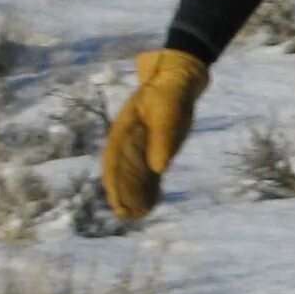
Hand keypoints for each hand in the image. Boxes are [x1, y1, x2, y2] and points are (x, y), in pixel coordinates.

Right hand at [99, 48, 209, 218]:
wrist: (179, 79)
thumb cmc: (171, 92)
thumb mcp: (168, 111)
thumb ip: (163, 138)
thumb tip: (158, 168)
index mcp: (125, 129)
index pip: (115, 160)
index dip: (114, 182)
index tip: (116, 201)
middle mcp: (130, 140)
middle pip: (122, 171)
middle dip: (122, 193)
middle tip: (126, 214)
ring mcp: (142, 144)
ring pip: (135, 174)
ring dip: (135, 193)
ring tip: (137, 214)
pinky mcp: (157, 147)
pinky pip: (149, 172)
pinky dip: (149, 188)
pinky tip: (150, 203)